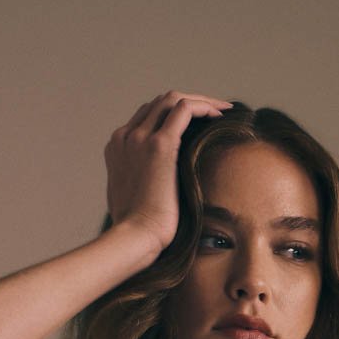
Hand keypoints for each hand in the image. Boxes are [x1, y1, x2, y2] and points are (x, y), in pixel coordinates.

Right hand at [105, 90, 232, 253]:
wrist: (135, 238)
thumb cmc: (137, 230)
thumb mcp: (131, 199)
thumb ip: (138, 181)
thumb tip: (154, 183)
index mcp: (117, 147)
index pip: (147, 116)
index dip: (172, 115)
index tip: (195, 125)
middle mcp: (126, 137)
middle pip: (159, 103)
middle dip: (188, 103)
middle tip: (213, 113)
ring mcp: (140, 138)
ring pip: (172, 100)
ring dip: (199, 101)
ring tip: (221, 110)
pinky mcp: (159, 145)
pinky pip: (185, 109)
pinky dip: (204, 106)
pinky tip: (219, 115)